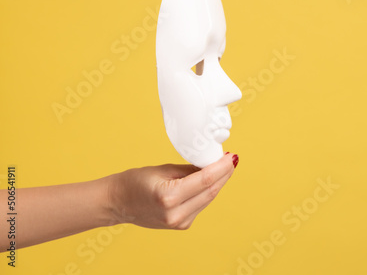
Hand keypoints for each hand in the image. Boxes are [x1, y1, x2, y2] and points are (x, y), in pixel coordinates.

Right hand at [107, 152, 237, 229]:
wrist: (118, 203)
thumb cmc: (136, 182)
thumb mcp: (164, 169)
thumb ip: (190, 169)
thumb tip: (212, 163)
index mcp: (169, 197)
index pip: (205, 181)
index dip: (222, 168)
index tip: (232, 156)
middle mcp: (176, 213)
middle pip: (210, 191)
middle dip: (224, 174)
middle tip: (231, 159)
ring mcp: (179, 222)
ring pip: (208, 199)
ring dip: (218, 182)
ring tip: (223, 166)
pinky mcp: (181, 225)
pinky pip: (200, 205)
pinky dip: (207, 192)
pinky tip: (210, 180)